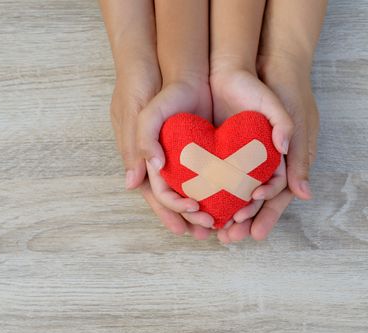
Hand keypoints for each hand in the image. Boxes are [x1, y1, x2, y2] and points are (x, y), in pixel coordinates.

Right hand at [110, 65, 211, 239]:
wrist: (176, 67)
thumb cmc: (148, 90)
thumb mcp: (139, 115)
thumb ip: (137, 145)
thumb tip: (132, 184)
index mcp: (146, 162)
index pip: (157, 195)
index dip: (172, 211)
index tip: (190, 221)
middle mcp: (164, 164)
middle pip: (178, 198)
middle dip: (192, 218)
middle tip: (211, 230)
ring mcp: (183, 156)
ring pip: (196, 191)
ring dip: (209, 207)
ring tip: (226, 223)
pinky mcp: (202, 147)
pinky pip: (212, 173)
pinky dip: (221, 187)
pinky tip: (236, 197)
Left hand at [214, 56, 318, 242]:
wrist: (244, 67)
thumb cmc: (278, 91)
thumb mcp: (291, 118)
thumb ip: (297, 152)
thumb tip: (303, 194)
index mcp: (283, 160)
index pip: (275, 196)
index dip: (264, 214)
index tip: (251, 230)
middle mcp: (262, 162)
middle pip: (252, 200)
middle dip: (241, 220)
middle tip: (228, 240)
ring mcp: (241, 157)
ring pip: (232, 192)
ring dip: (223, 212)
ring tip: (210, 232)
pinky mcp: (220, 150)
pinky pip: (214, 176)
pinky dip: (208, 192)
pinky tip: (197, 206)